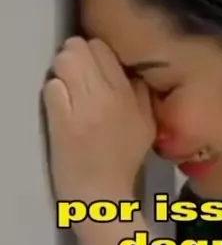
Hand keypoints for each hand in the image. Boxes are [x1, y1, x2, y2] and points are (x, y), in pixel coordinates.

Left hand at [43, 37, 154, 202]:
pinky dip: (53, 93)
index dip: (92, 55)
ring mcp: (85, 109)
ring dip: (61, 72)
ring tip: (67, 90)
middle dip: (74, 59)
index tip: (91, 69)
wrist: (102, 196)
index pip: (103, 49)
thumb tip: (130, 69)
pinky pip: (52, 87)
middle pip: (80, 48)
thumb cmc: (123, 163)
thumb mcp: (147, 126)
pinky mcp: (63, 122)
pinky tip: (60, 107)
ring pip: (64, 62)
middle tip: (75, 78)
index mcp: (130, 96)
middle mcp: (110, 97)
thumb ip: (142, 95)